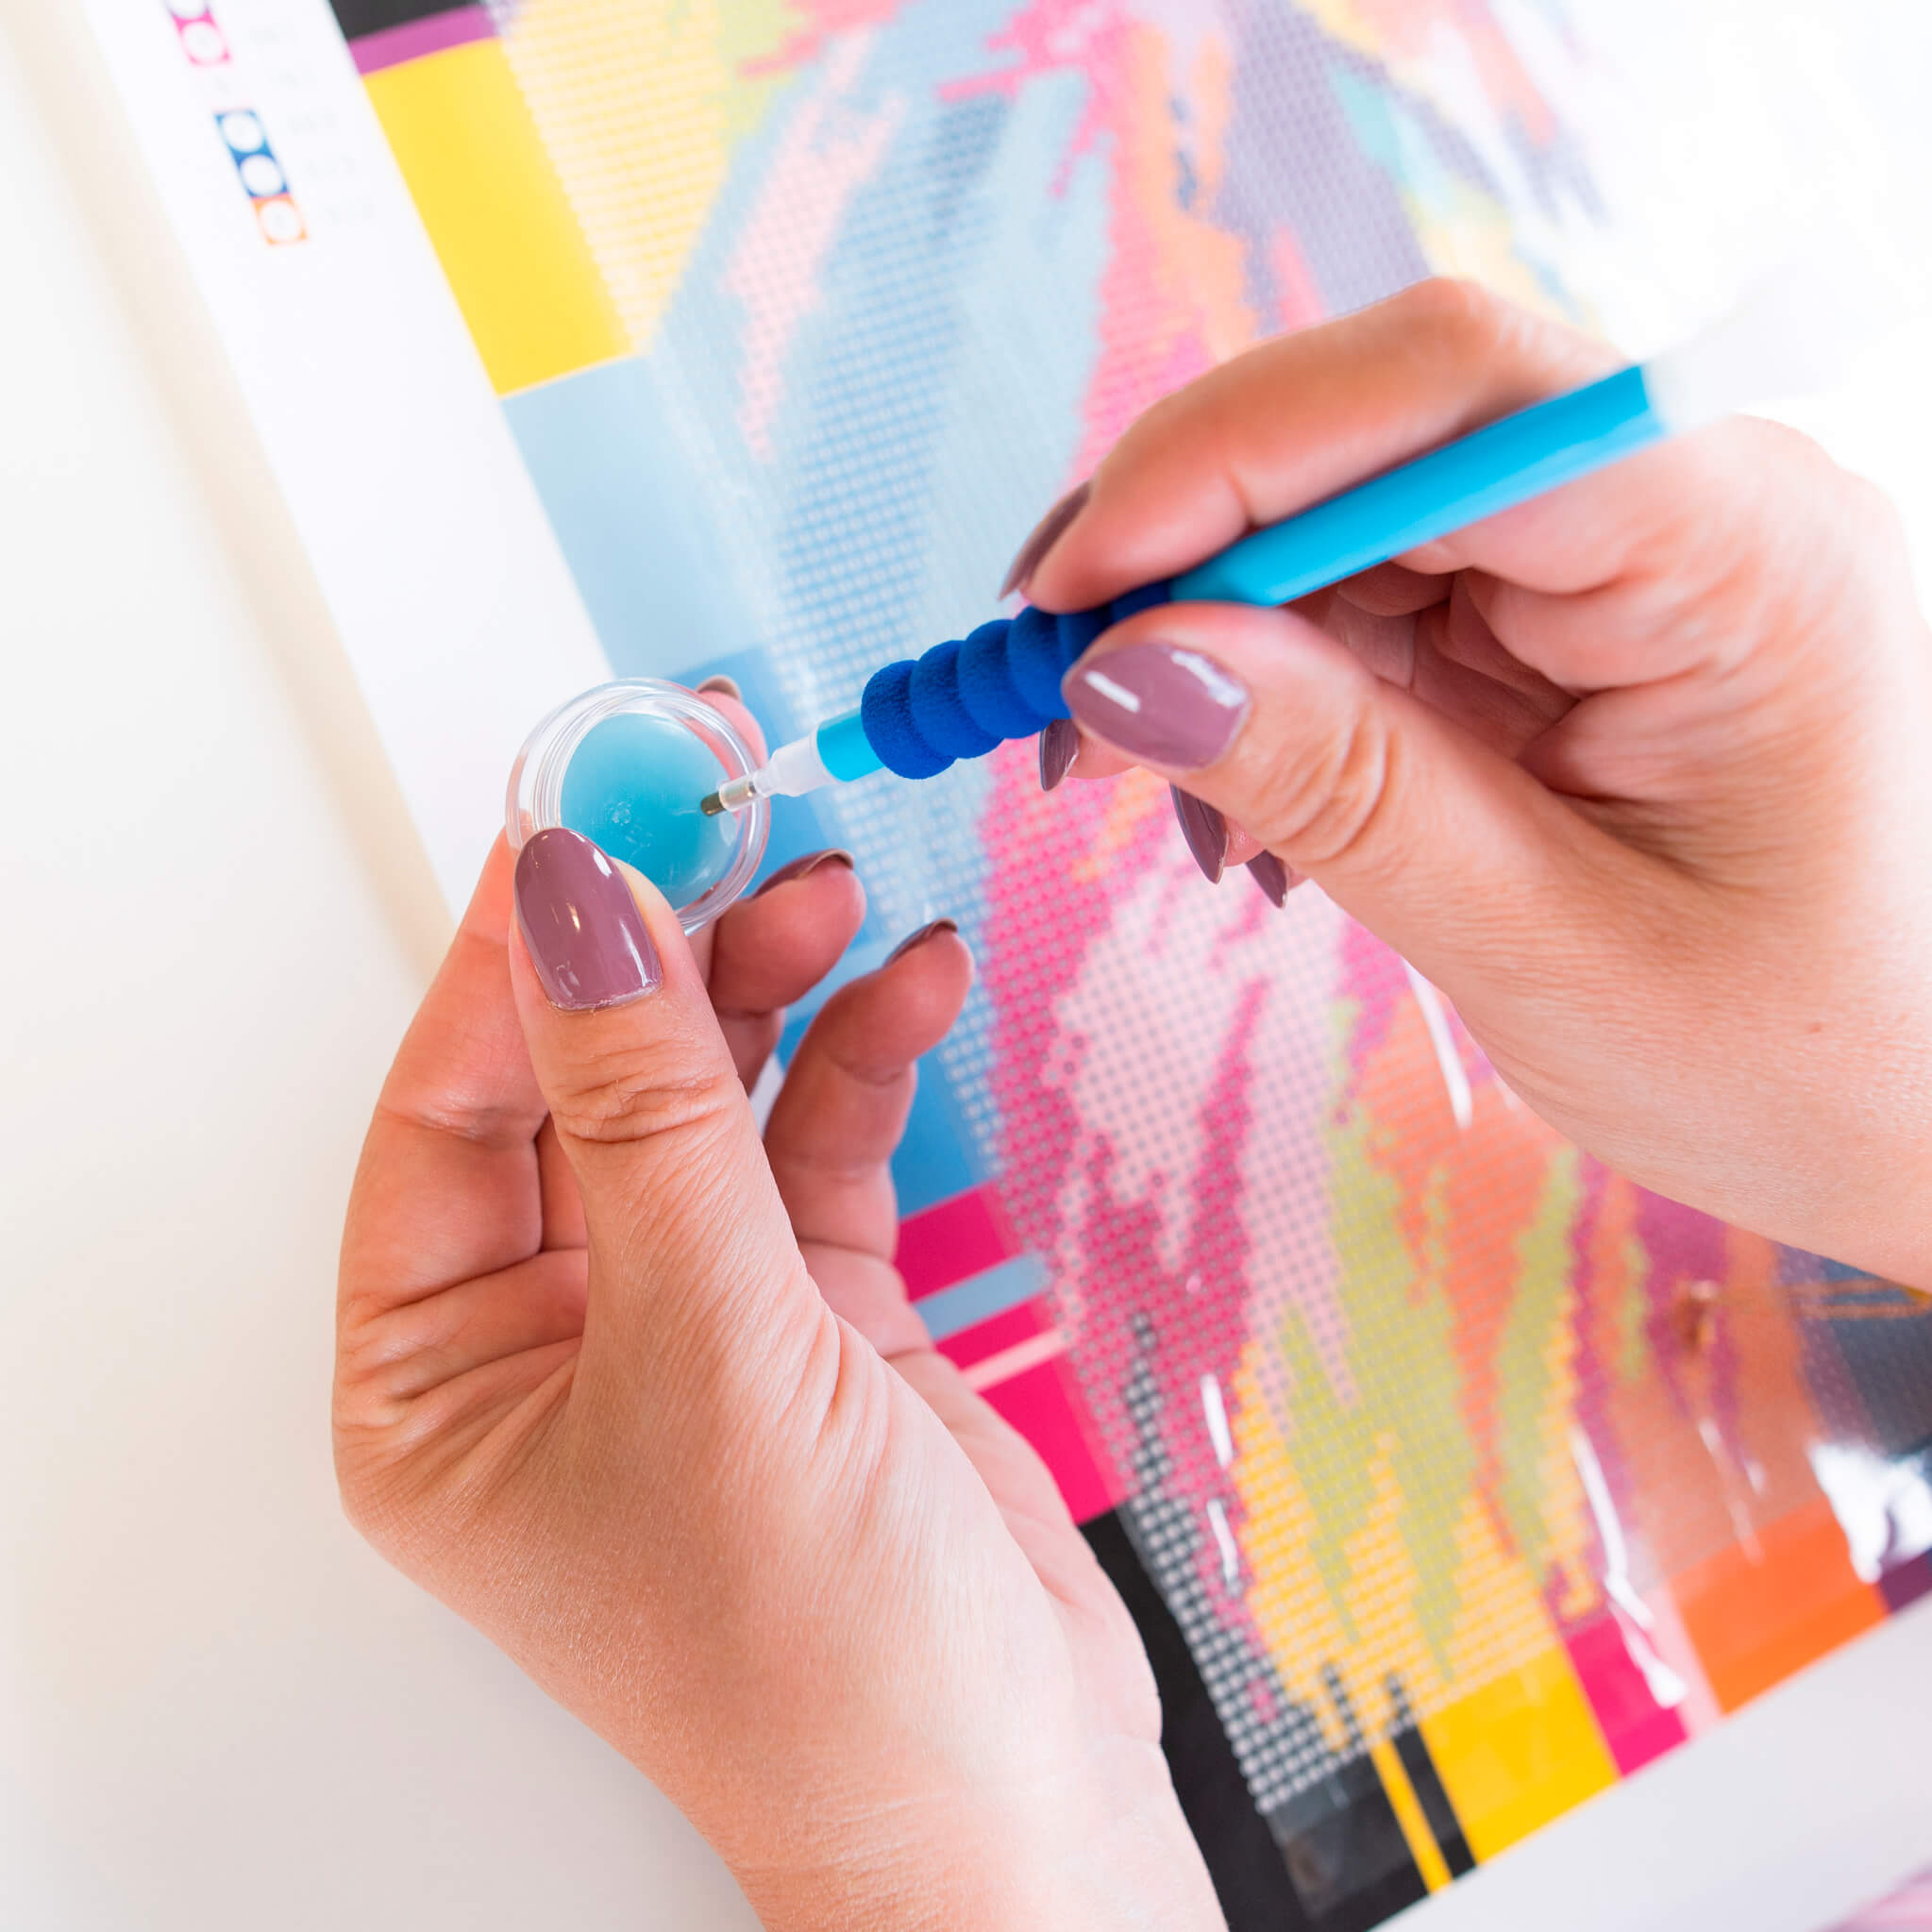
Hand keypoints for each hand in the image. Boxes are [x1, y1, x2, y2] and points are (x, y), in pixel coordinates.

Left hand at [335, 819, 1220, 1927]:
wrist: (1016, 1801)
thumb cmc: (820, 1663)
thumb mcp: (710, 1350)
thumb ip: (648, 1111)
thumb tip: (572, 904)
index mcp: (438, 1380)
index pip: (451, 1107)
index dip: (518, 948)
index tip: (587, 804)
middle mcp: (552, 1335)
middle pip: (584, 1078)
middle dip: (658, 940)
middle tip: (716, 798)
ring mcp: (692, 1312)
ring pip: (705, 1093)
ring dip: (765, 981)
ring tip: (822, 881)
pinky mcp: (815, 1309)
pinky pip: (815, 1144)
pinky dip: (860, 1057)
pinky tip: (904, 981)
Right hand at [1026, 278, 1931, 1286]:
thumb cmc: (1817, 1060)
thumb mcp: (1551, 946)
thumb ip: (1337, 787)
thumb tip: (1119, 665)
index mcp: (1737, 547)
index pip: (1449, 393)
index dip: (1222, 462)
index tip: (1066, 599)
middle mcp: (1685, 504)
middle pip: (1377, 430)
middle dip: (1182, 552)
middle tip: (1048, 697)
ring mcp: (1627, 559)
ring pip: (1352, 519)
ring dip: (1211, 637)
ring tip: (1135, 786)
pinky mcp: (1577, 625)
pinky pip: (1382, 606)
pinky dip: (1275, 692)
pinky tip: (1239, 808)